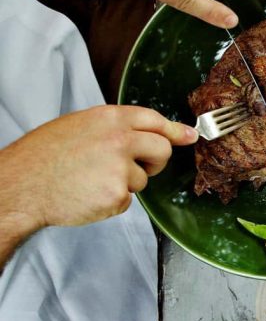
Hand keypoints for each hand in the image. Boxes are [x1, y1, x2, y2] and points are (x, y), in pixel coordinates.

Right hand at [0, 105, 196, 234]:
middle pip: (162, 150)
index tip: (189, 136)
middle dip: (155, 161)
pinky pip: (128, 199)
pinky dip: (112, 201)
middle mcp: (119, 139)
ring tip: (91, 180)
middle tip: (135, 167)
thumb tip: (149, 132)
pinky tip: (88, 194)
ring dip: (125, 184)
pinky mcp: (118, 194)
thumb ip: (114, 128)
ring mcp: (120, 168)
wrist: (22, 186)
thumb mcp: (77, 127)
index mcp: (108, 119)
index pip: (154, 120)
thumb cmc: (44, 158)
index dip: (174, 130)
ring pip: (143, 179)